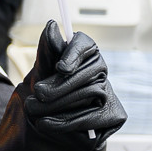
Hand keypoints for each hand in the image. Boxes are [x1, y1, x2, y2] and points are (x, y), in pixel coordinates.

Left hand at [24, 20, 125, 150]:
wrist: (44, 124)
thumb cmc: (44, 92)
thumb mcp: (41, 73)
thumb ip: (48, 51)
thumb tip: (52, 25)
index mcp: (84, 56)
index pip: (85, 45)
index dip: (75, 53)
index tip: (61, 67)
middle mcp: (101, 73)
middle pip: (88, 73)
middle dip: (60, 86)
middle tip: (38, 94)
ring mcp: (111, 94)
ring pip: (91, 95)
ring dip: (60, 106)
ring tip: (35, 113)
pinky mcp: (115, 116)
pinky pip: (96, 118)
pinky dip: (71, 122)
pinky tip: (50, 125)